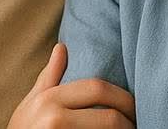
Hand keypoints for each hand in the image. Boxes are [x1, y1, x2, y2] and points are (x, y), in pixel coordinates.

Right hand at [8, 43, 134, 127]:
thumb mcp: (30, 105)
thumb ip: (49, 78)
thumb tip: (62, 47)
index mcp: (49, 100)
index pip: (97, 89)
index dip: (123, 97)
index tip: (132, 105)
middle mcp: (54, 119)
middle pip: (110, 118)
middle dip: (129, 121)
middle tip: (137, 123)